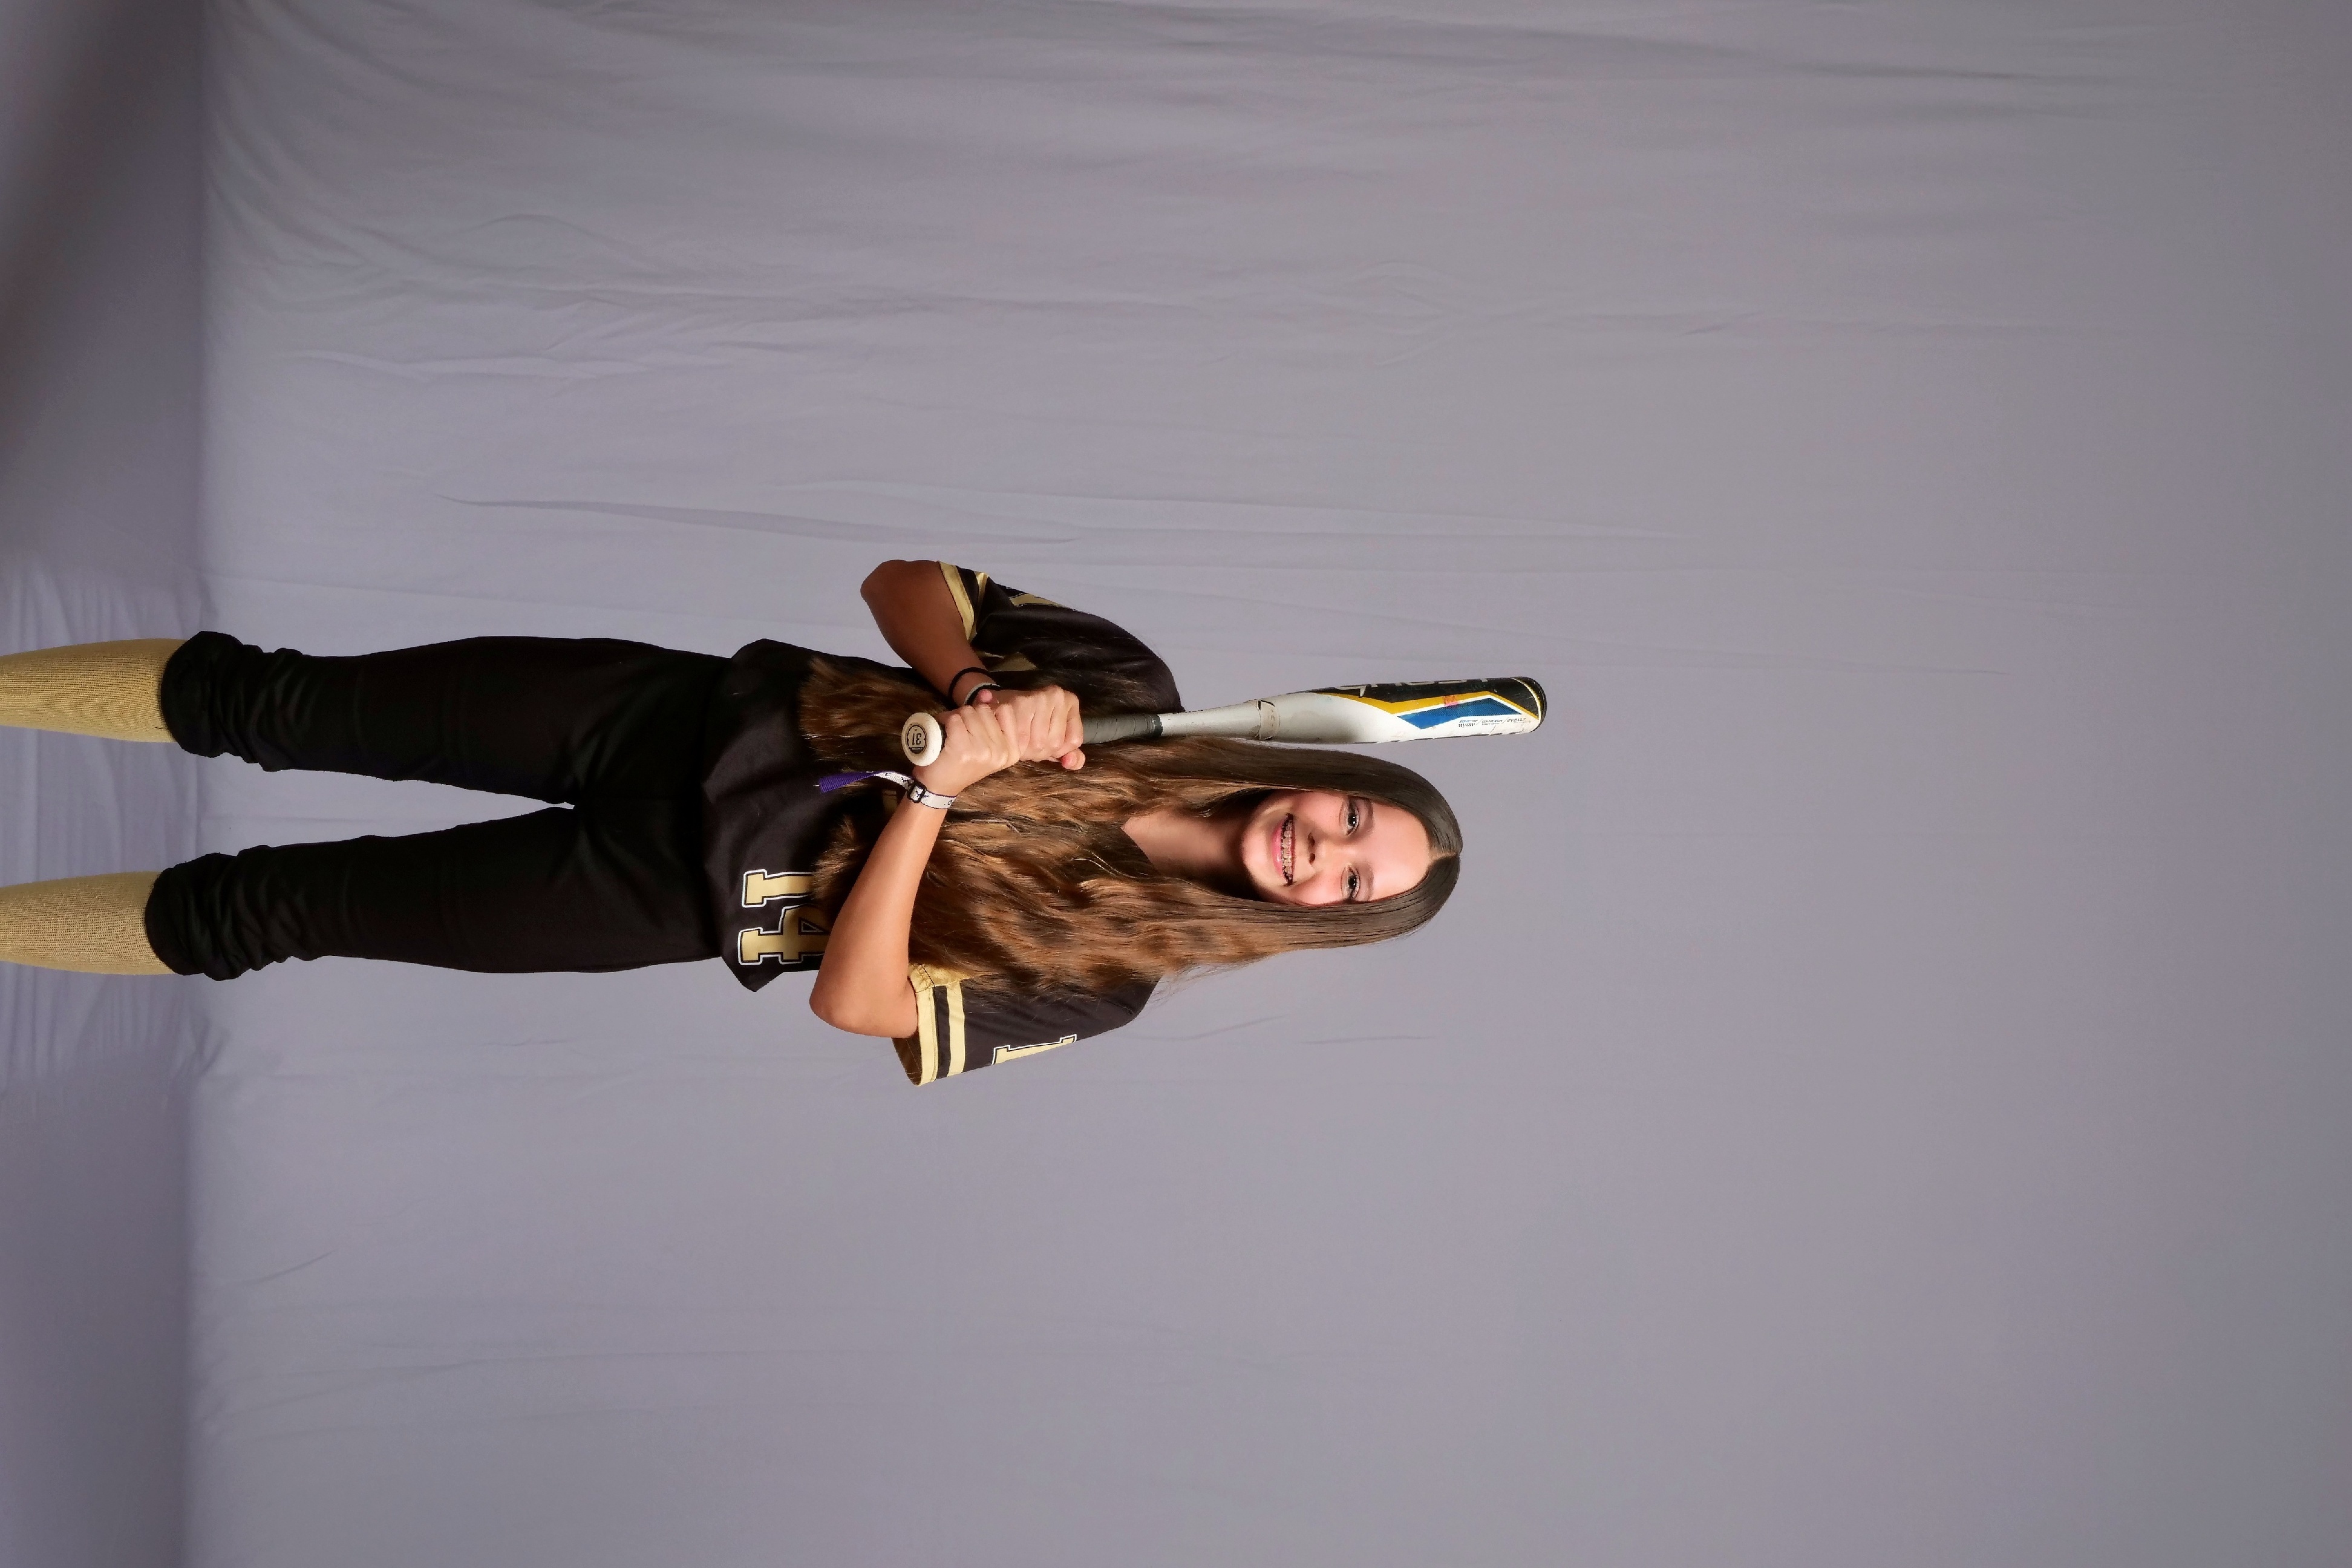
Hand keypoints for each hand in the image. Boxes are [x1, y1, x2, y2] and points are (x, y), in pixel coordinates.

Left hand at [913, 684, 1084, 794]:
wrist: (941, 787)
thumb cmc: (963, 762)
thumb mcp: (983, 740)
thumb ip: (989, 714)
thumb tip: (986, 693)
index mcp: (1013, 750)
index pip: (1006, 710)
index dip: (988, 711)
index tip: (978, 725)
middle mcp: (1002, 751)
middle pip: (984, 709)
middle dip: (969, 715)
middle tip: (961, 732)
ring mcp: (984, 751)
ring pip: (968, 712)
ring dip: (956, 718)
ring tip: (952, 733)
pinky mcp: (963, 750)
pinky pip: (954, 719)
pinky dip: (945, 722)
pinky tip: (944, 735)